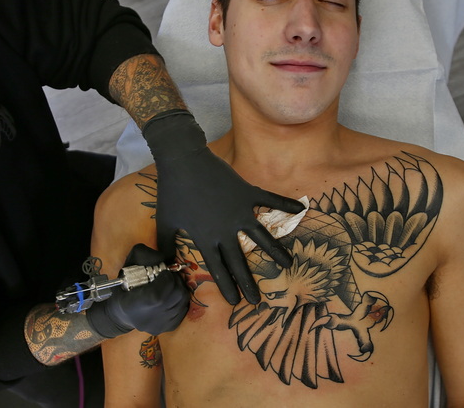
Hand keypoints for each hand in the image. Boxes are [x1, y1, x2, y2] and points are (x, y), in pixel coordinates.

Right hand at [86, 244, 188, 337]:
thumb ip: (145, 256)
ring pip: (183, 301)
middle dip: (175, 280)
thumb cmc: (123, 287)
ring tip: (168, 285)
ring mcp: (161, 325)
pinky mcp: (169, 328)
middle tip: (167, 276)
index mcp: (135, 304)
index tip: (162, 272)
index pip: (160, 293)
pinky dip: (179, 299)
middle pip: (176, 295)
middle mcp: (150, 319)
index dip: (166, 277)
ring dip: (179, 288)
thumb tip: (163, 258)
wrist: (121, 314)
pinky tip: (169, 296)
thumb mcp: (129, 265)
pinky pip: (183, 309)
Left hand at [142, 111, 303, 304]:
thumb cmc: (172, 192)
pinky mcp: (247, 193)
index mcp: (205, 238)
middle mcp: (225, 230)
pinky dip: (285, 203)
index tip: (237, 302)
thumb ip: (166, 245)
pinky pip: (270, 200)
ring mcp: (239, 212)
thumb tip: (163, 264)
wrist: (184, 162)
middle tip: (258, 301)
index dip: (228, 286)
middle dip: (249, 283)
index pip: (218, 268)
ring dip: (276, 251)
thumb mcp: (165, 222)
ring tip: (288, 265)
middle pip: (240, 261)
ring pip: (262, 237)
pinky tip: (300, 209)